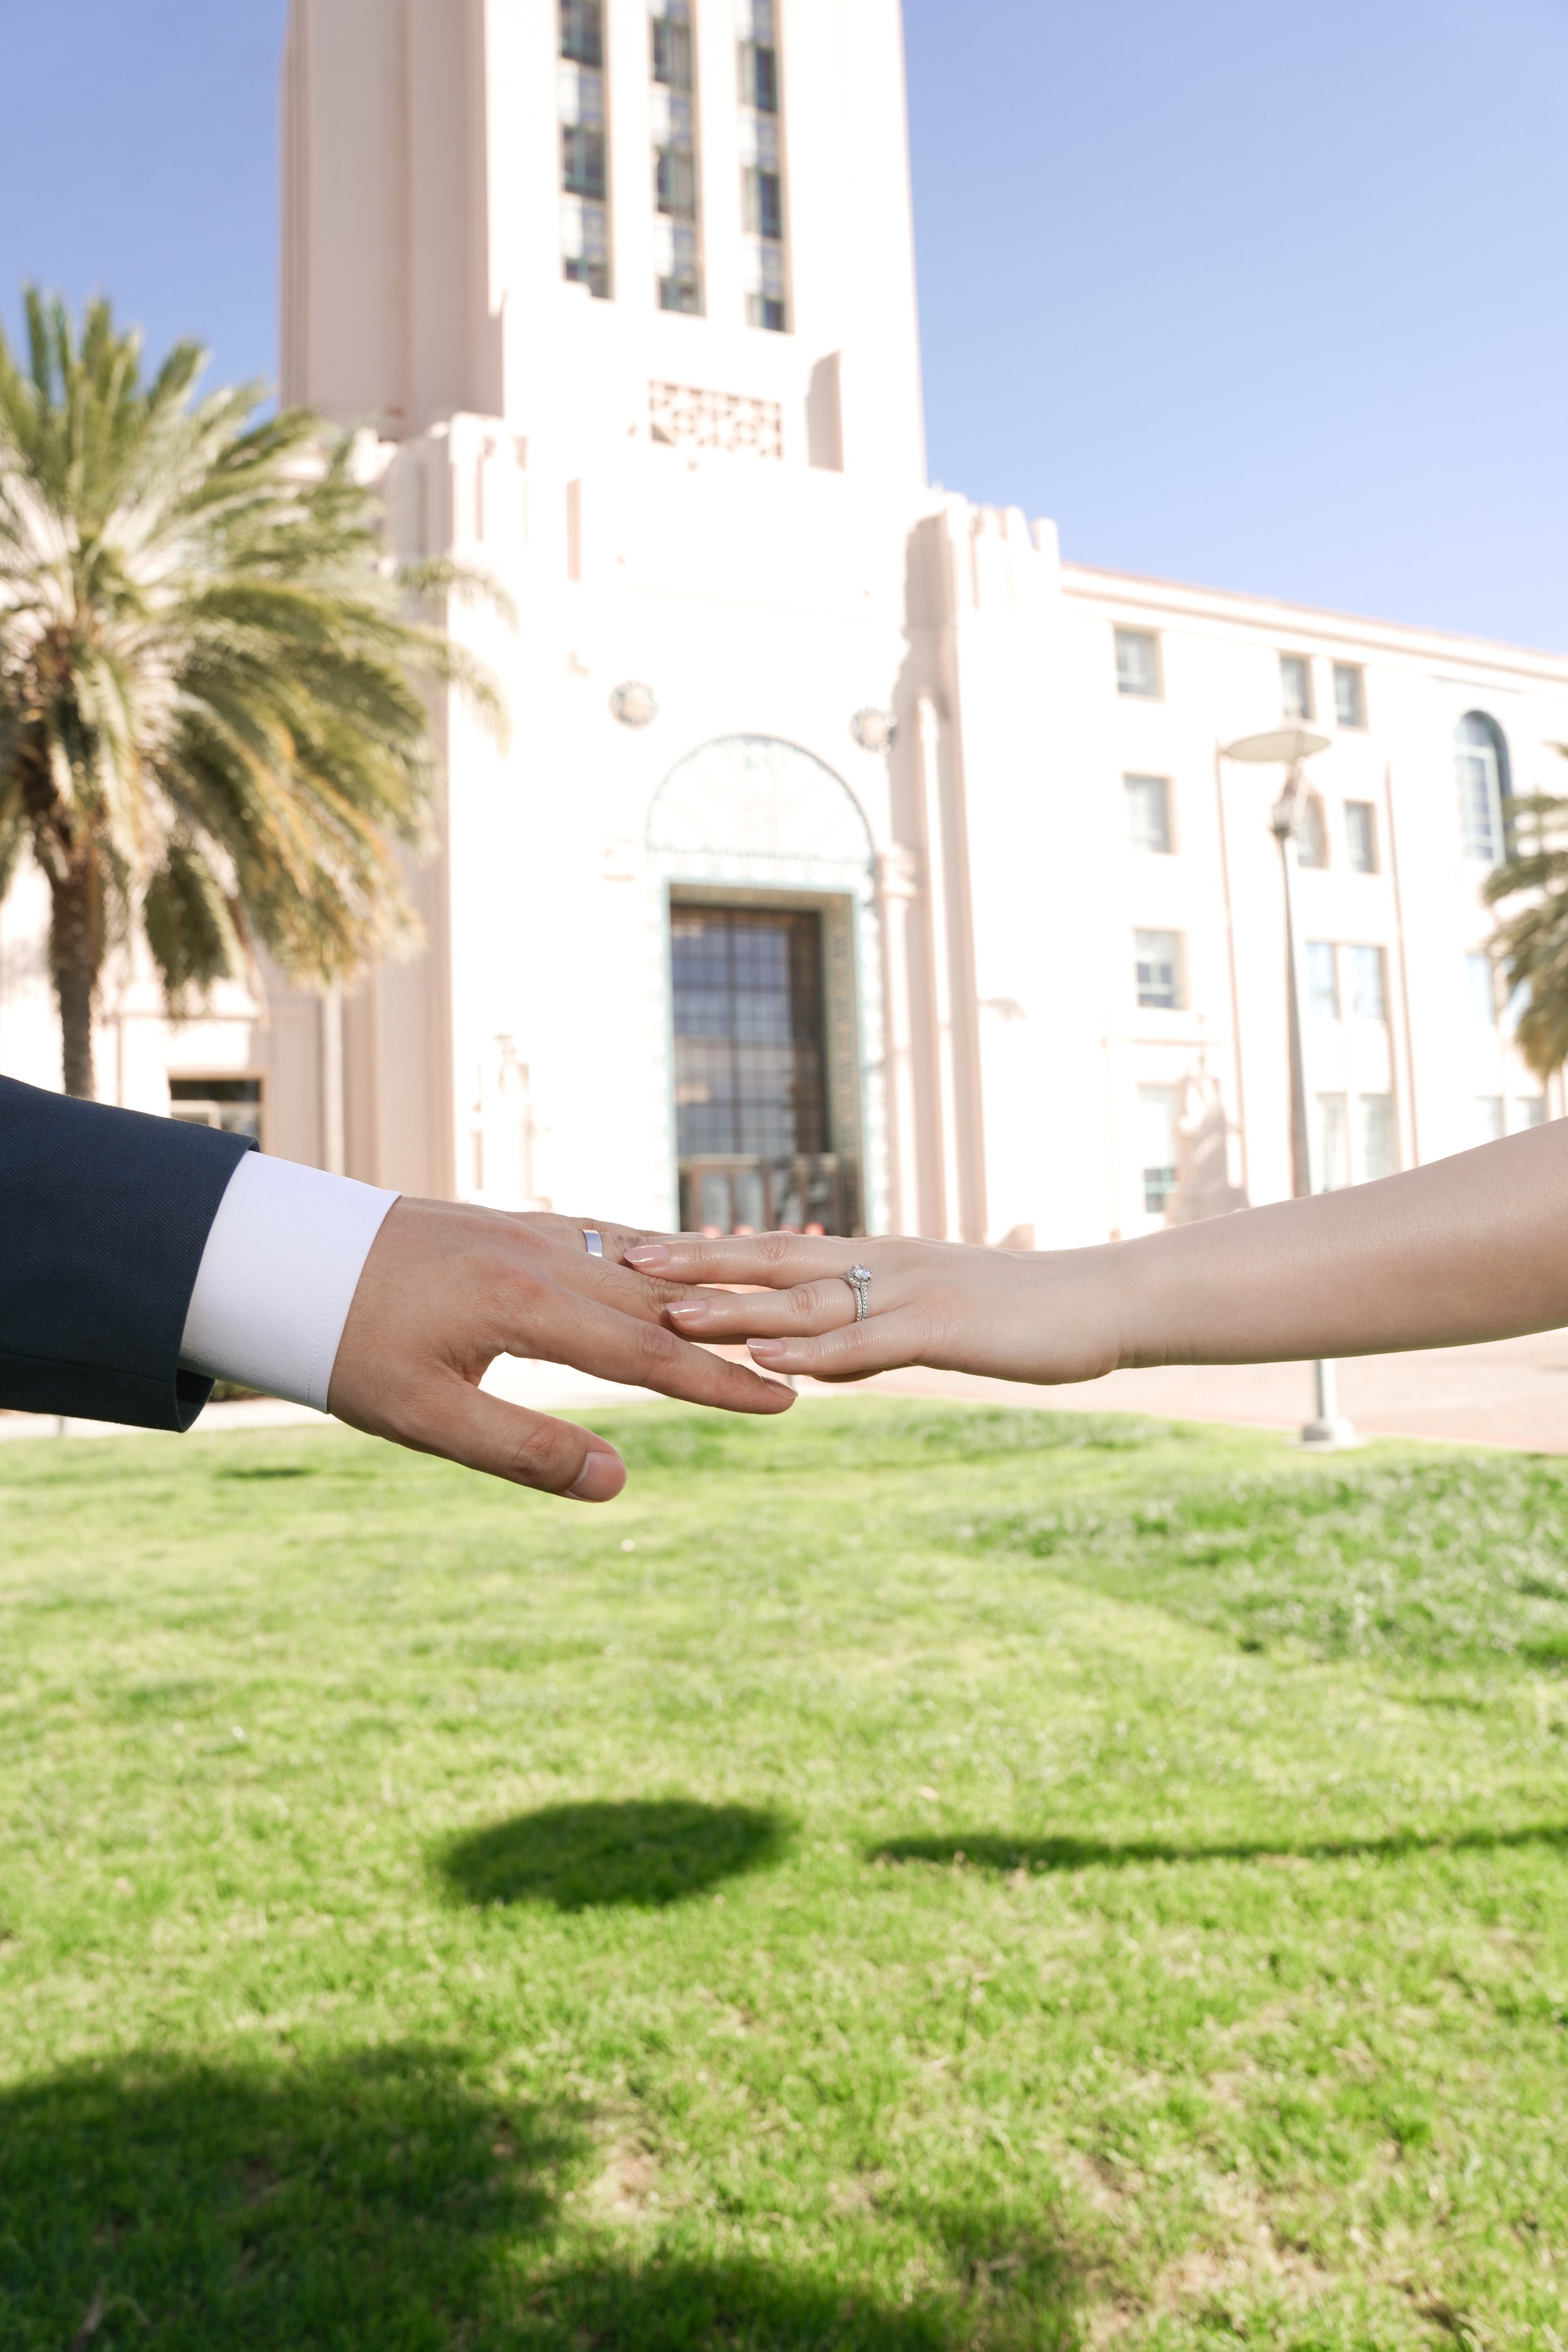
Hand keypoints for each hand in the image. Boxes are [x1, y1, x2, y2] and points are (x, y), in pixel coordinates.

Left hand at [328, 1201, 792, 1497]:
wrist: (277, 1256)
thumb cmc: (341, 1345)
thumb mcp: (423, 1416)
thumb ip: (524, 1448)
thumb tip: (618, 1482)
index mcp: (524, 1305)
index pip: (646, 1357)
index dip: (718, 1386)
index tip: (783, 1403)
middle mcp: (540, 1256)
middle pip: (659, 1305)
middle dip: (729, 1340)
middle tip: (801, 1365)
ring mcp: (527, 1230)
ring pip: (638, 1265)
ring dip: (699, 1294)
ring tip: (761, 1314)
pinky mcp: (509, 1223)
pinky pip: (603, 1237)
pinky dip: (651, 1259)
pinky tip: (670, 1269)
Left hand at [624, 1232, 1124, 1386]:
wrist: (1101, 1304)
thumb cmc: (1022, 1314)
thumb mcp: (933, 1317)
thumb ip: (870, 1328)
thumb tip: (810, 1349)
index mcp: (878, 1259)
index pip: (779, 1248)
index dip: (711, 1249)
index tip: (643, 1247)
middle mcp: (884, 1264)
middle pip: (774, 1259)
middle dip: (697, 1263)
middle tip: (625, 1261)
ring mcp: (912, 1293)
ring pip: (809, 1301)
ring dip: (736, 1308)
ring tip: (669, 1314)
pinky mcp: (944, 1329)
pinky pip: (869, 1342)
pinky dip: (815, 1353)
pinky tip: (768, 1361)